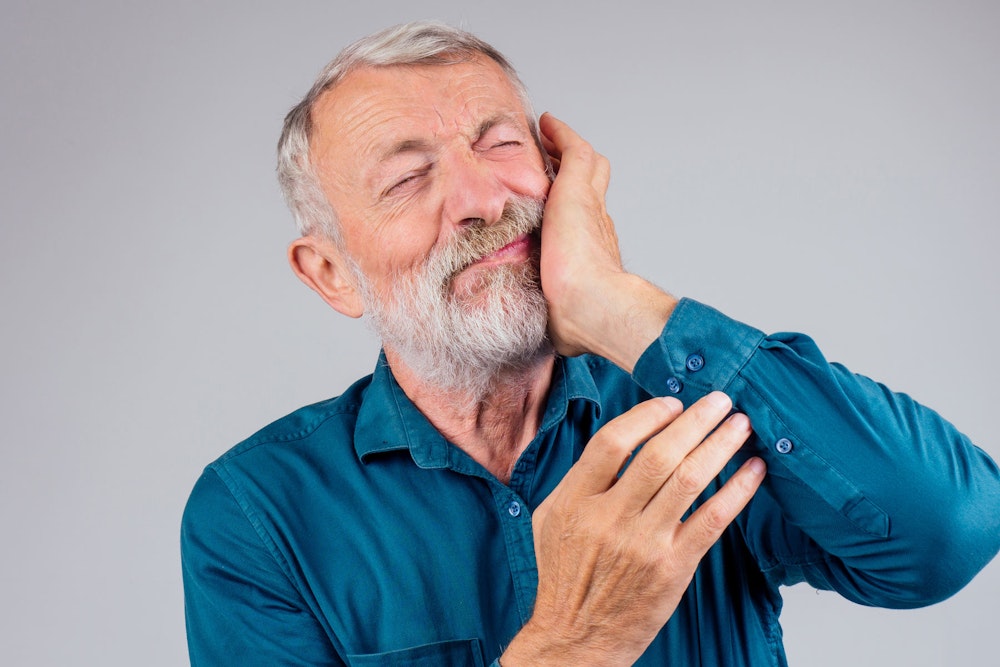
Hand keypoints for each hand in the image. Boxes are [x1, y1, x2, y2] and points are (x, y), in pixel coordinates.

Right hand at [501, 392, 764, 666]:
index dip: (646, 416)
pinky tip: (752, 470)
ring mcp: (644, 544)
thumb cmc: (565, 576)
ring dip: (720, 446)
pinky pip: (713, 519)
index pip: (612, 442)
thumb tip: (620, 439)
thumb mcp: (551, 519)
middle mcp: (609, 518)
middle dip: (695, 421)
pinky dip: (737, 490)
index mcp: (575, 501)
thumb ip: (578, 479)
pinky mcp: (673, 568)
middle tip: (719, 400)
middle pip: (658, 454)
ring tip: (740, 425)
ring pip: (690, 480)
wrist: (575, 638)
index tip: (671, 403)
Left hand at [537, 113, 676, 370]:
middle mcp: (598, 222)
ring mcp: (590, 203)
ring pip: (586, 164)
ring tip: (549, 138)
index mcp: (595, 250)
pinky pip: (572, 149)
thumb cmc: (578, 320)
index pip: (589, 220)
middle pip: (593, 185)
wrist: (591, 305)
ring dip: (568, 150)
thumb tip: (559, 342)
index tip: (562, 209)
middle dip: (575, 173)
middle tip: (556, 161)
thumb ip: (560, 319)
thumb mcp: (562, 318)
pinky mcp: (577, 188)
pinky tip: (546, 124)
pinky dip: (561, 135)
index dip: (578, 210)